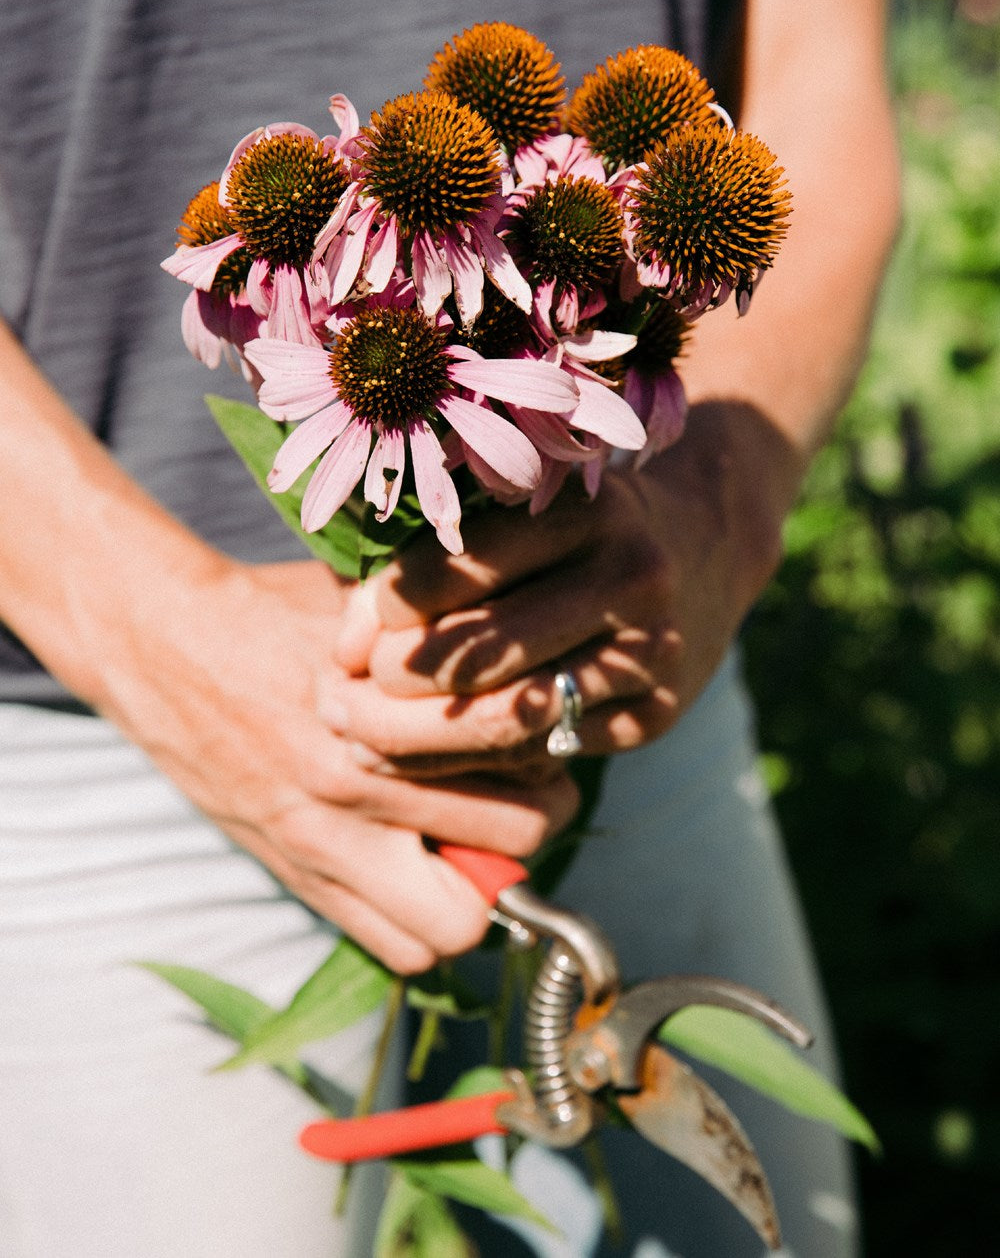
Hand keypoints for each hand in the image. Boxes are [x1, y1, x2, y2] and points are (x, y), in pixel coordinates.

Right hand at [88, 556, 577, 972]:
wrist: (163, 647)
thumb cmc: (274, 614)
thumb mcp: (362, 607)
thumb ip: (442, 635)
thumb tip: (526, 653)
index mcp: (380, 711)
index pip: (516, 757)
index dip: (549, 750)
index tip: (544, 738)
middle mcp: (357, 788)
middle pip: (510, 844)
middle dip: (535, 823)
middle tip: (526, 795)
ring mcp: (324, 846)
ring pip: (452, 925)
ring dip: (482, 892)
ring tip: (475, 844)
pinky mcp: (299, 877)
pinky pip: (393, 947)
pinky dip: (425, 926)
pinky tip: (424, 871)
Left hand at [326, 403, 789, 775]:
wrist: (700, 550)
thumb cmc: (567, 527)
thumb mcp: (507, 513)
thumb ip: (420, 564)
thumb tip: (345, 650)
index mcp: (584, 510)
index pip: (455, 569)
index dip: (382, 612)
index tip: (348, 637)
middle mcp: (631, 577)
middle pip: (481, 654)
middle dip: (391, 687)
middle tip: (338, 700)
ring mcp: (652, 652)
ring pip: (512, 718)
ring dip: (420, 739)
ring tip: (362, 737)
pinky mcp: (656, 714)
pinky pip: (546, 754)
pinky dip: (475, 764)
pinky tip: (427, 756)